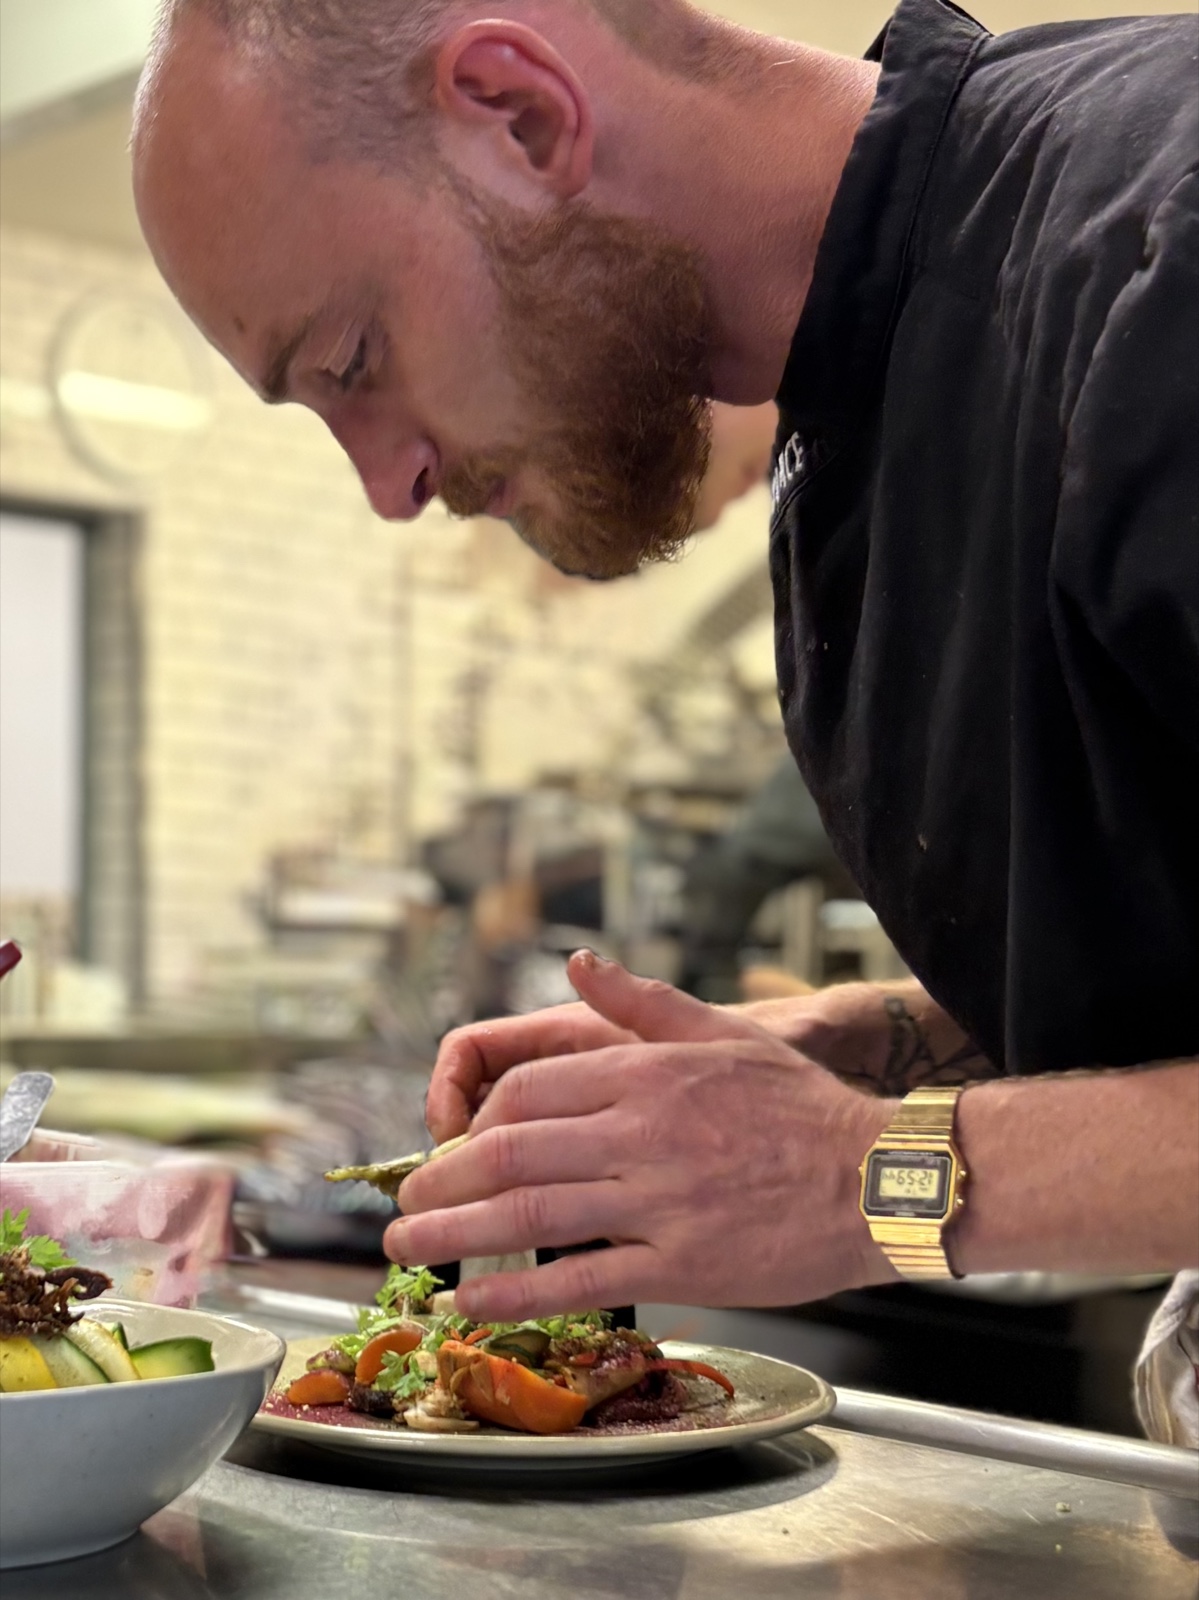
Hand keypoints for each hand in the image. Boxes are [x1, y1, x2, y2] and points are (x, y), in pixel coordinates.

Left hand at [389, 951, 896, 1320]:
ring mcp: (658, 1201)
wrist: (879, 1179)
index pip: (526, 1089)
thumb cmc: (801, 1105)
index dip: (473, 1120)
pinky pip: (579, 1278)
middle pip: (508, 1152)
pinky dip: (514, 1292)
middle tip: (402, 1204)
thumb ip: (641, 1000)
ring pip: (529, 1213)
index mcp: (644, 1072)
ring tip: (408, 1247)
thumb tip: (578, 961)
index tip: (456, 1146)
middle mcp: (640, 1132)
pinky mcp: (682, 1265)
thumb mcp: (722, 1031)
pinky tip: (471, 1301)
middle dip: (438, 1180)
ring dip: (453, 1233)